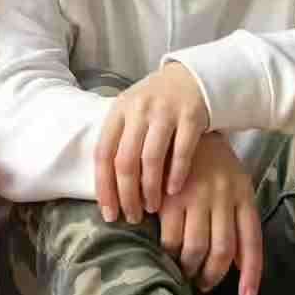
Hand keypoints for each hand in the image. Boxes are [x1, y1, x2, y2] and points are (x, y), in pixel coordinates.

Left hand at [94, 63, 210, 221]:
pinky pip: (182, 152)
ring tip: (151, 207)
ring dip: (150, 189)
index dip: (104, 187)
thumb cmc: (156, 105)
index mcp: (118, 111)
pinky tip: (173, 191)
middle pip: (125, 160)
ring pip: (151, 158)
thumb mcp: (132, 115)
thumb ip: (119, 142)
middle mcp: (138, 110)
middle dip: (127, 194)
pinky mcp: (190, 115)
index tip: (109, 213)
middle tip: (132, 216)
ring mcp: (165, 111)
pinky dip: (176, 175)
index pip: (103, 154)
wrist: (192, 78)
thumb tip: (107, 189)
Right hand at [156, 132, 262, 294]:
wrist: (183, 127)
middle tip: (202, 283)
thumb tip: (239, 266)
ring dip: (189, 268)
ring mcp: (197, 197)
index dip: (251, 276)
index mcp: (243, 195)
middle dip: (211, 276)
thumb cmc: (211, 161)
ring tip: (183, 271)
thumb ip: (237, 222)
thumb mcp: (234, 185)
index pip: (251, 244)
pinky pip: (169, 236)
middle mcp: (223, 198)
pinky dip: (167, 252)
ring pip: (195, 248)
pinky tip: (164, 253)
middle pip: (221, 252)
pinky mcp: (170, 196)